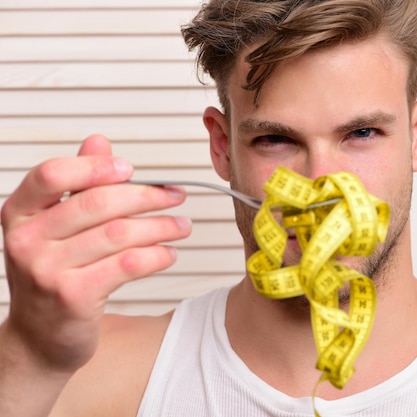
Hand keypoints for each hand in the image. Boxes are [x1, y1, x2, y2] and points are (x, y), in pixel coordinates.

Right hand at [0, 135, 190, 371]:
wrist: (39, 337)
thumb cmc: (51, 276)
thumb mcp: (52, 227)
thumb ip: (75, 184)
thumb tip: (99, 141)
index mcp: (19, 213)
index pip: (52, 174)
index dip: (95, 166)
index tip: (131, 169)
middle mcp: (26, 240)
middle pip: (97, 203)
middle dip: (146, 196)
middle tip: (174, 196)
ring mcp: (47, 270)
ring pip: (119, 233)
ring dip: (160, 226)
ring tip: (181, 226)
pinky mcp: (74, 297)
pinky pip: (127, 264)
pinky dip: (156, 255)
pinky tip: (169, 253)